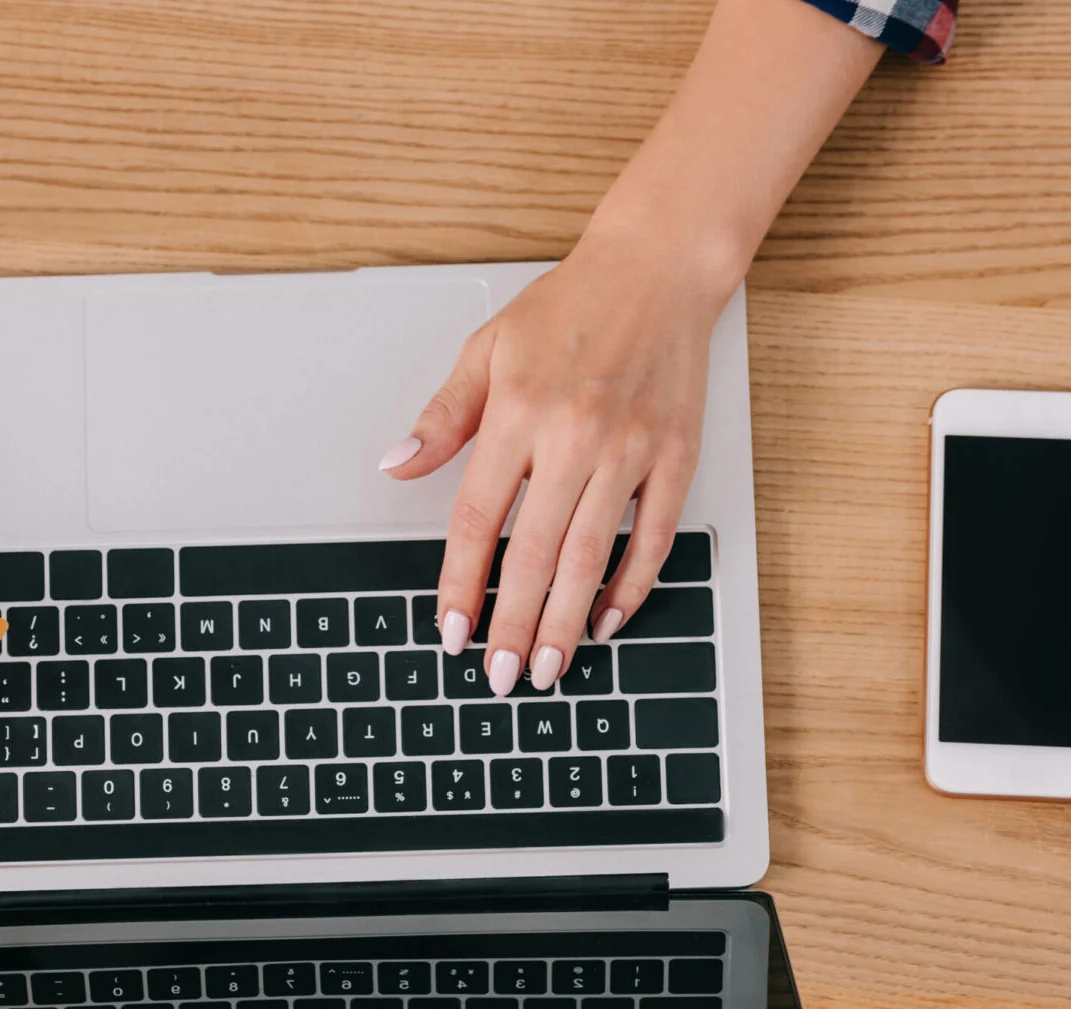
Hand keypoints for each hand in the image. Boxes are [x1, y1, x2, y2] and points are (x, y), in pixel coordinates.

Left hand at [379, 229, 719, 693]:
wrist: (656, 271)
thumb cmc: (567, 309)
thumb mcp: (486, 350)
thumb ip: (442, 418)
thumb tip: (396, 465)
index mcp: (518, 414)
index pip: (480, 520)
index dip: (462, 583)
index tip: (450, 630)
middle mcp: (574, 437)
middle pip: (534, 553)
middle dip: (512, 623)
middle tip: (499, 676)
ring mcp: (629, 451)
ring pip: (591, 555)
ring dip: (565, 620)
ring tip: (546, 666)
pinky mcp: (675, 456)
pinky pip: (653, 535)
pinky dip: (631, 584)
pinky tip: (607, 619)